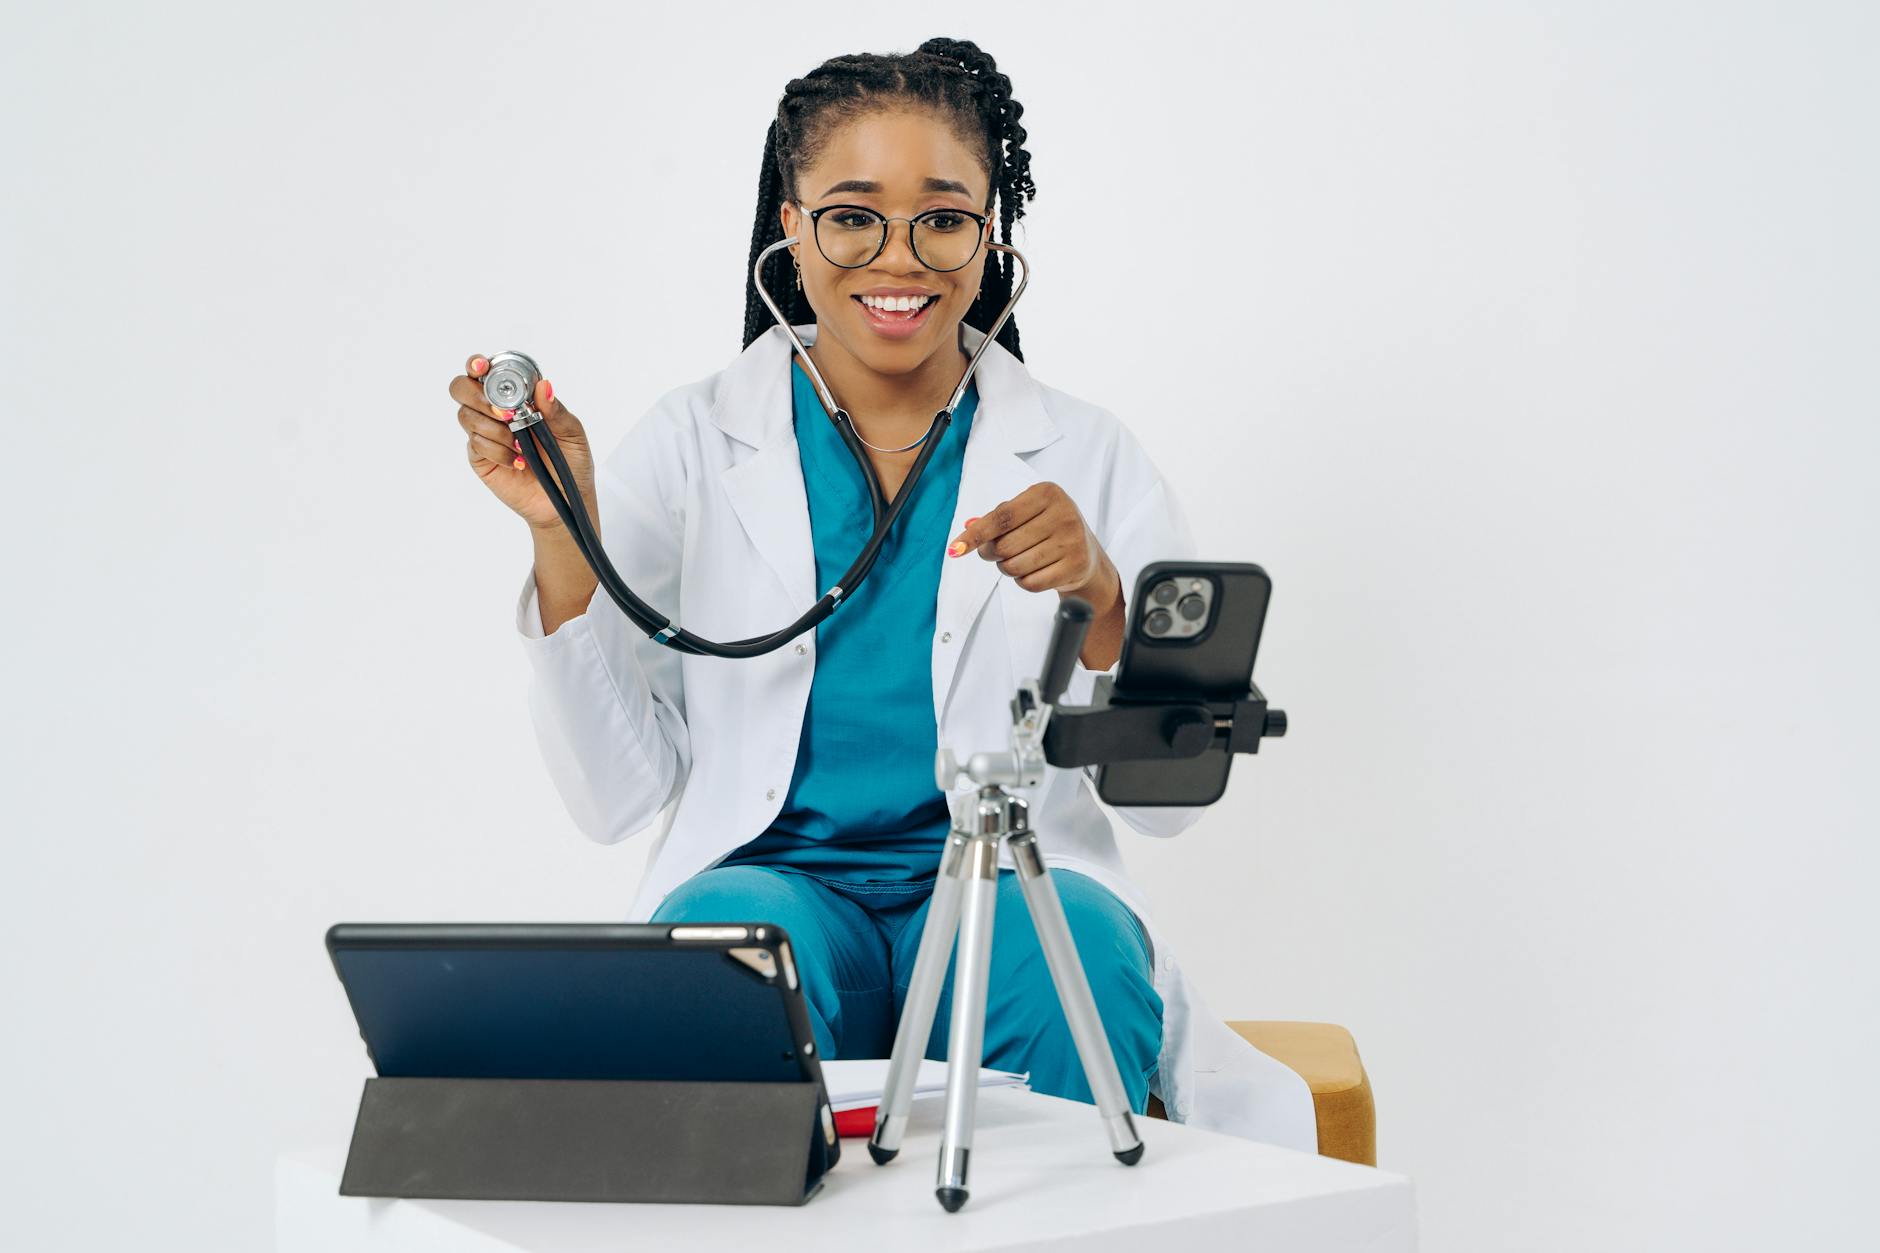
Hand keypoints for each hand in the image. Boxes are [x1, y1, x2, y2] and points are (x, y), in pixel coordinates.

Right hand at [450, 353, 597, 532]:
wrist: (565, 501)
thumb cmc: (570, 463)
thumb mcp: (572, 434)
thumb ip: (556, 411)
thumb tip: (543, 386)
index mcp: (517, 397)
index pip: (487, 371)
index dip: (477, 364)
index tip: (482, 367)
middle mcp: (495, 411)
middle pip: (462, 388)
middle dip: (478, 396)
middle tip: (506, 414)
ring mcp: (485, 434)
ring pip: (466, 416)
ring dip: (495, 429)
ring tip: (522, 446)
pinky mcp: (480, 458)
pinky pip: (475, 444)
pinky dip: (497, 451)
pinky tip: (518, 461)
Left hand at [946, 483, 1120, 611]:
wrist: (1086, 554)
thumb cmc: (1047, 529)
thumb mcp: (1026, 514)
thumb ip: (996, 518)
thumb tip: (968, 525)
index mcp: (1047, 493)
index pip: (1002, 517)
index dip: (975, 535)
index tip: (955, 549)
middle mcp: (1064, 513)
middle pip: (1005, 545)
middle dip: (992, 554)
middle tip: (997, 554)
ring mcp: (1072, 540)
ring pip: (1015, 567)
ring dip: (1007, 569)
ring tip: (1019, 561)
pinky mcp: (1076, 566)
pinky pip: (1031, 583)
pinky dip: (1023, 582)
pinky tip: (1034, 572)